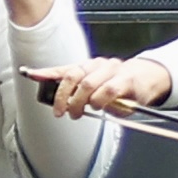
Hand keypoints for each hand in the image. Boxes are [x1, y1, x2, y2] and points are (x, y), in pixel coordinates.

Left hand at [42, 54, 177, 118]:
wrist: (146, 79)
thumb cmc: (119, 87)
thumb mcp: (96, 91)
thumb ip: (79, 95)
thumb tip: (61, 103)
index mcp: (87, 67)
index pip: (62, 69)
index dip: (45, 72)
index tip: (30, 74)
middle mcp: (96, 65)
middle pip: (72, 76)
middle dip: (63, 97)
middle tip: (62, 112)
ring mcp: (111, 70)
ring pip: (87, 84)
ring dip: (80, 102)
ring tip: (79, 112)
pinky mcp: (125, 80)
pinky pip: (108, 90)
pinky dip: (100, 101)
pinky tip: (99, 106)